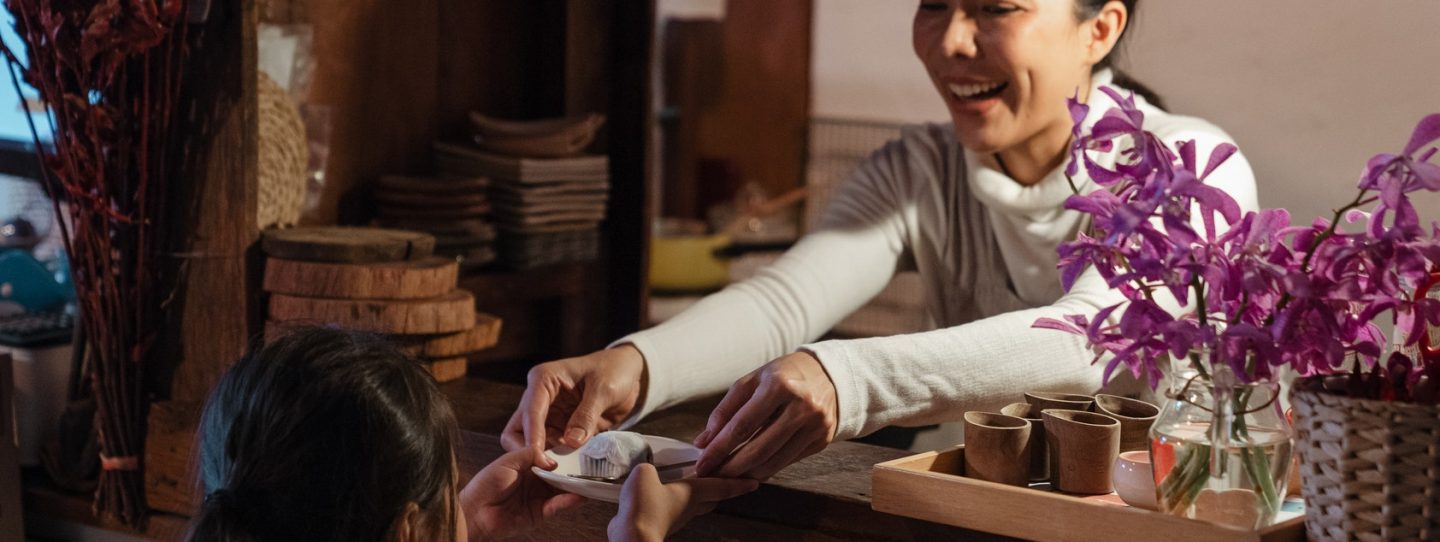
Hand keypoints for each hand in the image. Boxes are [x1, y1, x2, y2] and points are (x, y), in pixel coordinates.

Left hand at [460, 448, 586, 540]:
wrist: (475, 512)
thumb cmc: (485, 484)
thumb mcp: (508, 461)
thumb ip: (531, 455)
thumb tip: (554, 461)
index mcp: (528, 466)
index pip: (551, 460)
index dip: (564, 456)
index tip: (579, 450)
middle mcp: (536, 482)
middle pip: (561, 476)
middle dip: (575, 472)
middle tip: (592, 466)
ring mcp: (539, 498)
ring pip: (562, 491)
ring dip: (576, 487)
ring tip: (591, 481)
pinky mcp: (540, 514)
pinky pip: (557, 506)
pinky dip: (569, 501)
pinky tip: (579, 496)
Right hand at [501, 345, 646, 455]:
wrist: (627, 372)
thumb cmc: (614, 370)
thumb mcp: (604, 389)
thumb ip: (587, 415)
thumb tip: (571, 441)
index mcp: (543, 380)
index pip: (530, 411)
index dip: (533, 436)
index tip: (539, 458)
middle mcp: (539, 397)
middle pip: (517, 430)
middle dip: (527, 450)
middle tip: (545, 467)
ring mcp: (548, 414)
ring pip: (530, 442)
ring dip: (541, 457)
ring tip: (557, 471)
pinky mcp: (559, 428)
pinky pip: (551, 447)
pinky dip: (556, 458)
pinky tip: (567, 467)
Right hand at [607, 463, 759, 541]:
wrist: (632, 537)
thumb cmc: (645, 506)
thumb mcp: (645, 473)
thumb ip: (649, 466)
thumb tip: (646, 469)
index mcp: (692, 492)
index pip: (722, 486)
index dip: (738, 483)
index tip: (755, 483)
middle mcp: (688, 507)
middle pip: (711, 499)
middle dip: (720, 489)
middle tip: (725, 478)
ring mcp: (675, 519)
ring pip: (693, 506)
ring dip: (696, 496)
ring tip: (693, 482)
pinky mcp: (659, 525)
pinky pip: (671, 511)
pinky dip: (671, 502)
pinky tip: (661, 495)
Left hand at [693, 351, 837, 479]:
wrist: (828, 375)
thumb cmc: (782, 376)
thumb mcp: (752, 381)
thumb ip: (726, 410)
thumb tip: (703, 442)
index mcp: (779, 385)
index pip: (742, 425)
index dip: (719, 448)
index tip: (702, 463)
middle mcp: (801, 406)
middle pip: (759, 449)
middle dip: (731, 467)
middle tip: (712, 475)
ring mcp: (815, 425)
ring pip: (774, 461)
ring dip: (747, 473)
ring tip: (728, 475)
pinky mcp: (822, 440)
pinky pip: (788, 462)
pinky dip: (767, 469)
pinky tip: (752, 470)